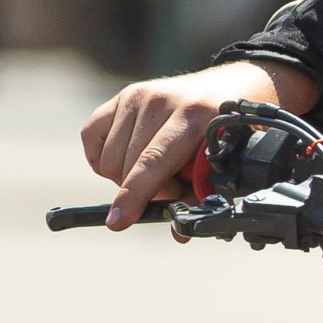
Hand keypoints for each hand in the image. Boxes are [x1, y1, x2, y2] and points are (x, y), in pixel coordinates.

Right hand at [80, 60, 316, 225]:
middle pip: (127, 166)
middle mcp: (161, 100)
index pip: (153, 161)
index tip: (118, 221)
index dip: (135, 195)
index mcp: (194, 115)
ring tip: (159, 170)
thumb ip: (201, 197)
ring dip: (127, 176)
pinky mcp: (121, 95)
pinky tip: (128, 160)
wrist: (230, 88)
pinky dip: (103, 158)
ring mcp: (138, 94)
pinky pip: (91, 137)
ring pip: (108, 158)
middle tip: (175, 185)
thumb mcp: (226, 165)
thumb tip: (178, 233)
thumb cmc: (228, 134)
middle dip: (147, 190)